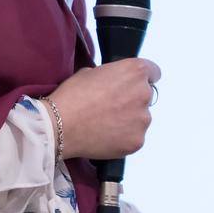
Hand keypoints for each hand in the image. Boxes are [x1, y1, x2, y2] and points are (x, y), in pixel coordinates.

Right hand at [44, 58, 159, 159]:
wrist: (59, 126)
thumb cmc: (72, 96)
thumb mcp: (91, 72)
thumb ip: (112, 76)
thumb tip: (116, 83)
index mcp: (134, 72)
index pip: (154, 72)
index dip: (142, 78)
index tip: (134, 85)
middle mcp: (144, 94)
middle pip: (145, 96)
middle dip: (131, 100)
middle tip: (110, 107)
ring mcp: (143, 120)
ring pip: (140, 118)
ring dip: (128, 120)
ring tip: (104, 123)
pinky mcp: (137, 140)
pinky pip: (134, 137)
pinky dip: (124, 137)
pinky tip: (105, 135)